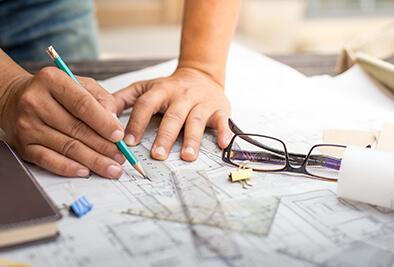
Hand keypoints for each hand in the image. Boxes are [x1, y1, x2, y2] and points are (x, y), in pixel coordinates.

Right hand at [0, 67, 125, 177]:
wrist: (15, 98)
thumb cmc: (54, 92)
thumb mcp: (80, 84)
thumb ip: (101, 99)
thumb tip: (114, 123)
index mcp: (52, 81)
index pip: (82, 104)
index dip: (104, 123)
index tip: (119, 136)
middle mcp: (36, 102)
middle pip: (77, 129)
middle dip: (104, 146)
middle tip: (120, 157)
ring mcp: (28, 125)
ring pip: (67, 147)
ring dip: (93, 160)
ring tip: (111, 168)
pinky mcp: (23, 145)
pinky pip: (49, 160)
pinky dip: (69, 167)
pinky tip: (85, 171)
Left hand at [113, 67, 232, 160]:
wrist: (201, 74)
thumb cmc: (171, 86)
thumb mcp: (146, 87)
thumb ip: (123, 98)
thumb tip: (101, 112)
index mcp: (162, 90)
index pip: (146, 105)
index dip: (137, 123)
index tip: (128, 141)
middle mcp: (182, 95)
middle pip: (173, 116)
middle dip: (165, 136)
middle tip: (158, 155)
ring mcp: (202, 102)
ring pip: (196, 121)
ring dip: (192, 139)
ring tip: (187, 156)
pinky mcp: (219, 109)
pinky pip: (222, 121)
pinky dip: (224, 133)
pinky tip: (223, 143)